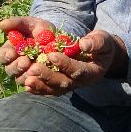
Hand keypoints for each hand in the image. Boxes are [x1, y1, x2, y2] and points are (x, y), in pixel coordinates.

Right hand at [0, 15, 54, 82]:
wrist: (59, 39)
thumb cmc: (40, 30)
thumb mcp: (30, 23)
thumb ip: (17, 23)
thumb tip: (1, 25)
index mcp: (10, 51)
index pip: (2, 56)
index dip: (6, 55)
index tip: (12, 52)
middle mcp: (15, 65)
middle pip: (10, 70)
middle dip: (16, 66)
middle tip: (25, 61)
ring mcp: (26, 74)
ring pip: (21, 79)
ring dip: (26, 74)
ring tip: (34, 68)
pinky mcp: (38, 81)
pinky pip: (34, 86)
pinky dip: (36, 83)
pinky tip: (40, 78)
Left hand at [0, 21, 125, 95]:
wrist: (100, 56)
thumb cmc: (102, 46)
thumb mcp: (104, 40)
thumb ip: (96, 42)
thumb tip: (83, 44)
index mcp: (93, 72)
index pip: (78, 71)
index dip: (65, 64)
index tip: (51, 55)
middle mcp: (81, 83)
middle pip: (64, 83)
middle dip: (48, 76)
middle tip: (34, 68)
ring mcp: (71, 86)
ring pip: (54, 90)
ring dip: (40, 85)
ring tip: (26, 80)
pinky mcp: (62, 87)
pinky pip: (49, 90)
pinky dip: (38, 89)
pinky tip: (26, 85)